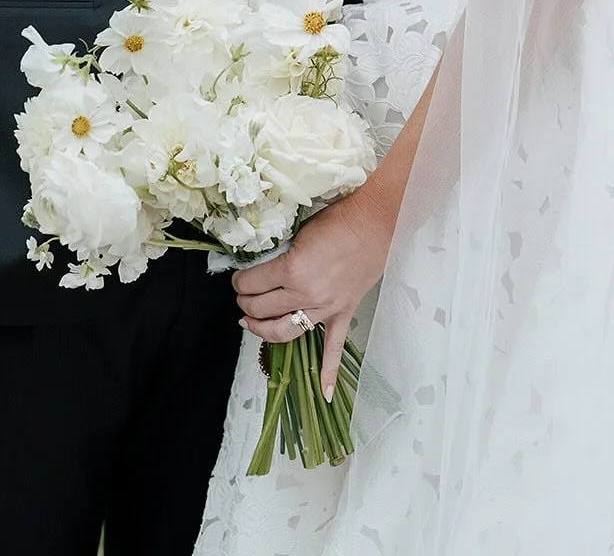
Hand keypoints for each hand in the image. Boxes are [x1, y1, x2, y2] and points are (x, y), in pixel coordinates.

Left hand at [233, 191, 392, 399]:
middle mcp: (306, 294)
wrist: (375, 221)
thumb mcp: (299, 233)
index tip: (238, 278)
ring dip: (262, 329)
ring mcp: (325, 308)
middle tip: (242, 296)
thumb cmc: (337, 219)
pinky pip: (334, 347)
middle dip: (246, 303)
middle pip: (262, 308)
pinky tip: (325, 394)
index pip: (253, 283)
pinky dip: (329, 372)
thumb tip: (263, 267)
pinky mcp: (343, 312)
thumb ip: (282, 255)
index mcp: (292, 269)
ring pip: (285, 331)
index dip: (240, 281)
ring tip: (251, 323)